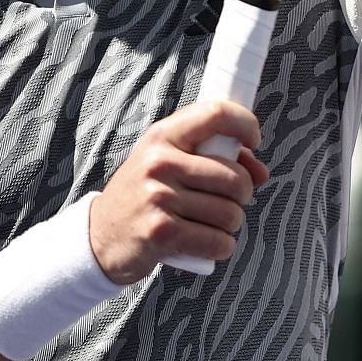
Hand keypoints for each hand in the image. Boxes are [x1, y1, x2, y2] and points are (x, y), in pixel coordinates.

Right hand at [89, 101, 269, 284]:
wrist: (99, 235)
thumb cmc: (143, 195)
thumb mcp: (168, 163)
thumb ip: (214, 158)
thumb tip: (262, 172)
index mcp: (163, 136)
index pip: (216, 113)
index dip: (246, 124)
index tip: (254, 141)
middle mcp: (160, 162)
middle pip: (235, 177)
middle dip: (244, 194)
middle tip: (227, 201)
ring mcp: (160, 197)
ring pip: (230, 213)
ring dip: (230, 225)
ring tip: (208, 223)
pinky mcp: (162, 232)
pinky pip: (218, 241)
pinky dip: (221, 247)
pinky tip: (204, 243)